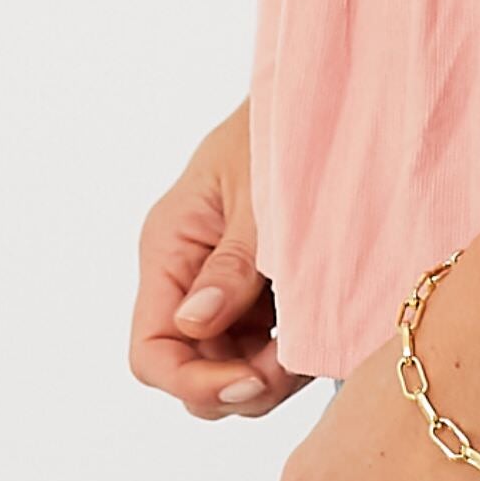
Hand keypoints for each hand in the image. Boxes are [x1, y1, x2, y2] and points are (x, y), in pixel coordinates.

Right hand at [131, 100, 312, 422]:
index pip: (152, 352)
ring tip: (317, 339)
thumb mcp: (261, 196)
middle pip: (191, 368)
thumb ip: (232, 265)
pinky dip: (289, 351)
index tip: (251, 381)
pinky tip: (322, 326)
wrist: (326, 96)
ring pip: (230, 365)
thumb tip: (193, 325)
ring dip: (271, 373)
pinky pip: (262, 345)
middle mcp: (187, 275)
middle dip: (240, 384)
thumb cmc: (287, 130)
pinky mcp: (259, 288)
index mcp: (170, 248)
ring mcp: (223, 285)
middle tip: (295, 365)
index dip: (194, 382)